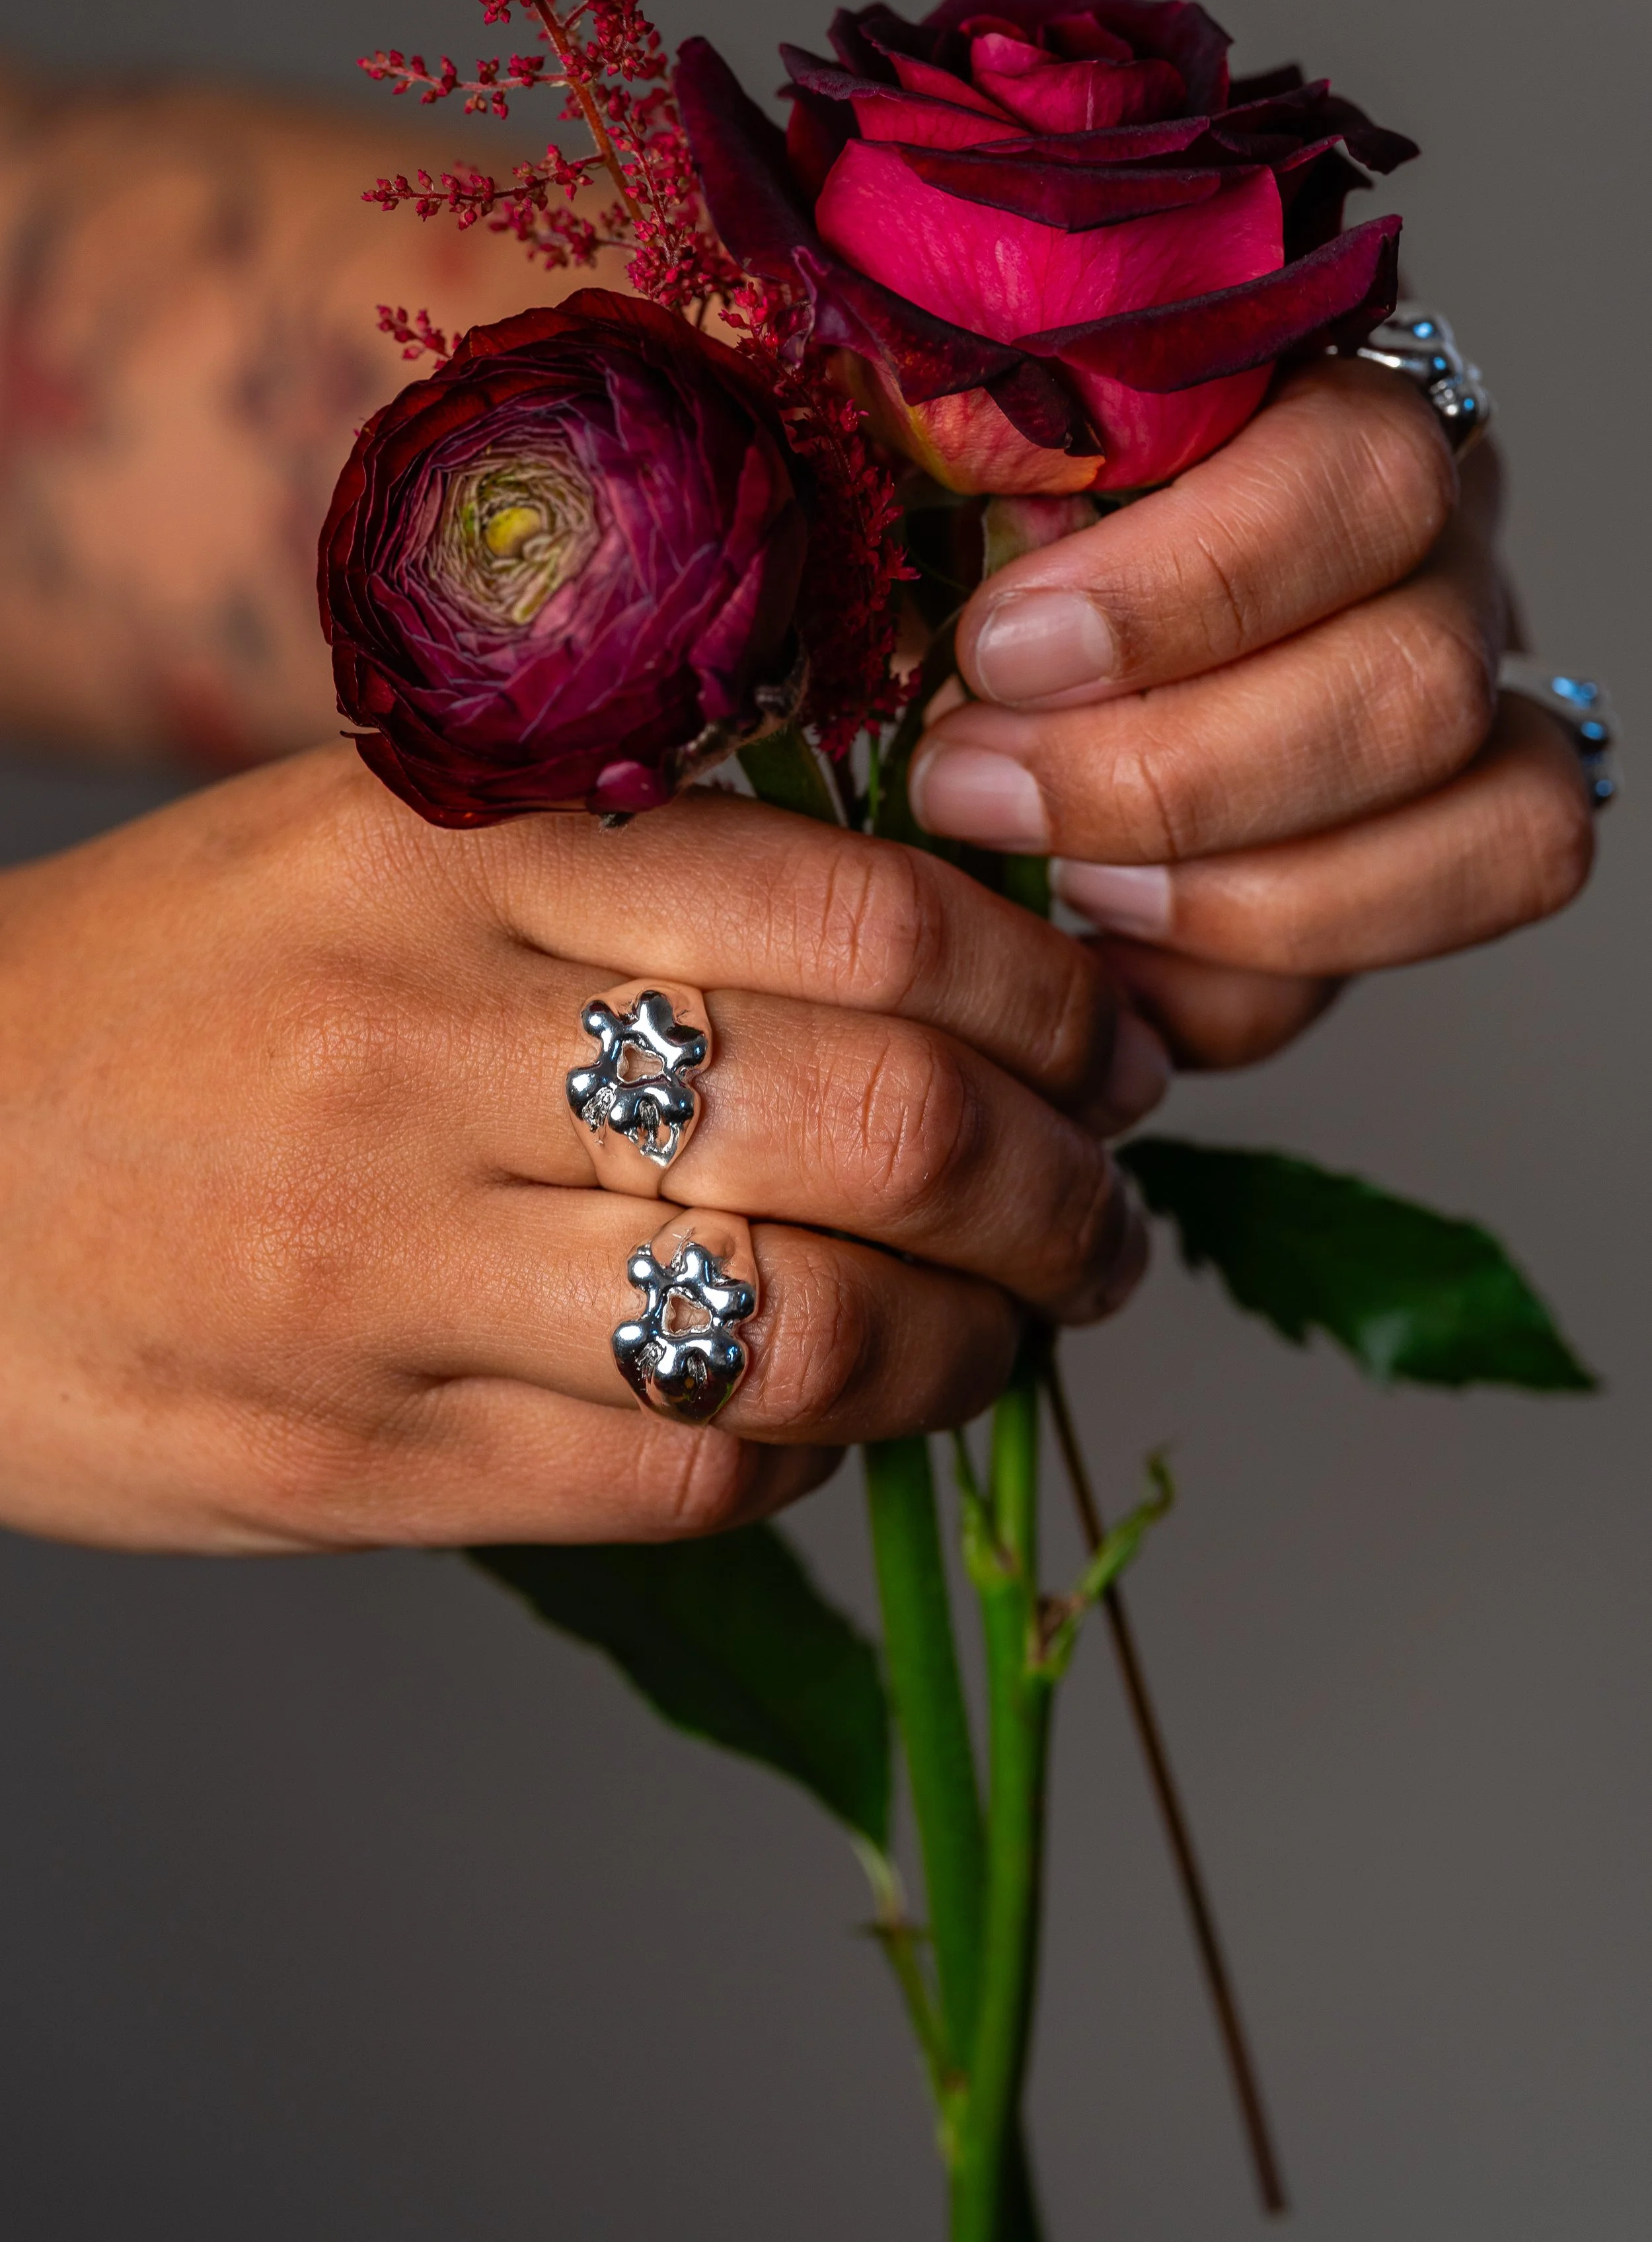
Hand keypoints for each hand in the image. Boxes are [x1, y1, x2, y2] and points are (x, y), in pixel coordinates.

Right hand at [0, 748, 1155, 1552]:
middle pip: (876, 1119)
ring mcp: (381, 1273)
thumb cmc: (169, 996)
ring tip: (1014, 1324)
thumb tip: (929, 951)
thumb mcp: (362, 846)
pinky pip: (683, 1471)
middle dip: (1059, 1181)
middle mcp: (418, 1048)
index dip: (1040, 987)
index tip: (1106, 1039)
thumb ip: (619, 868)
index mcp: (437, 848)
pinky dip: (815, 1449)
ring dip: (973, 1339)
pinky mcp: (356, 1461)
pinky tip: (835, 1411)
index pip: (850, 906)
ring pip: (809, 1324)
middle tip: (1102, 1204)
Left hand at [909, 359, 1595, 1066]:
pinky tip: (1101, 965)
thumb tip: (918, 504)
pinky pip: (1393, 964)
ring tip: (1053, 880)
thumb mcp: (940, 438)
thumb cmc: (954, 501)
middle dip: (1174, 776)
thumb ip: (950, 442)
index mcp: (1342, 404)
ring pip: (1499, 828)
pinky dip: (1240, 992)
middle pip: (1422, 684)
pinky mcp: (1412, 872)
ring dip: (1240, 894)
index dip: (1194, 587)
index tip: (998, 649)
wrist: (982, 616)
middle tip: (968, 786)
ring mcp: (1459, 720)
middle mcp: (1440, 559)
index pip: (1365, 478)